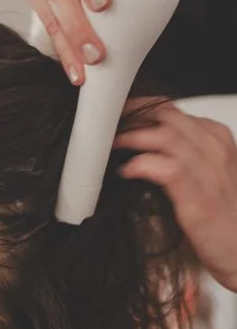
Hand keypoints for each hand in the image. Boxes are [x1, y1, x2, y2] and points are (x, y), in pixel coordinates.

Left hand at [115, 100, 236, 292]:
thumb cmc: (222, 218)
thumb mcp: (204, 176)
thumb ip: (179, 156)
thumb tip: (140, 149)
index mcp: (216, 140)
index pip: (172, 110)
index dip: (139, 110)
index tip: (116, 117)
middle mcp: (214, 149)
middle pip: (166, 115)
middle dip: (130, 117)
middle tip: (106, 127)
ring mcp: (208, 170)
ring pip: (164, 134)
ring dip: (130, 137)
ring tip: (111, 146)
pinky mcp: (198, 195)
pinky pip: (164, 167)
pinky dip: (139, 165)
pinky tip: (124, 172)